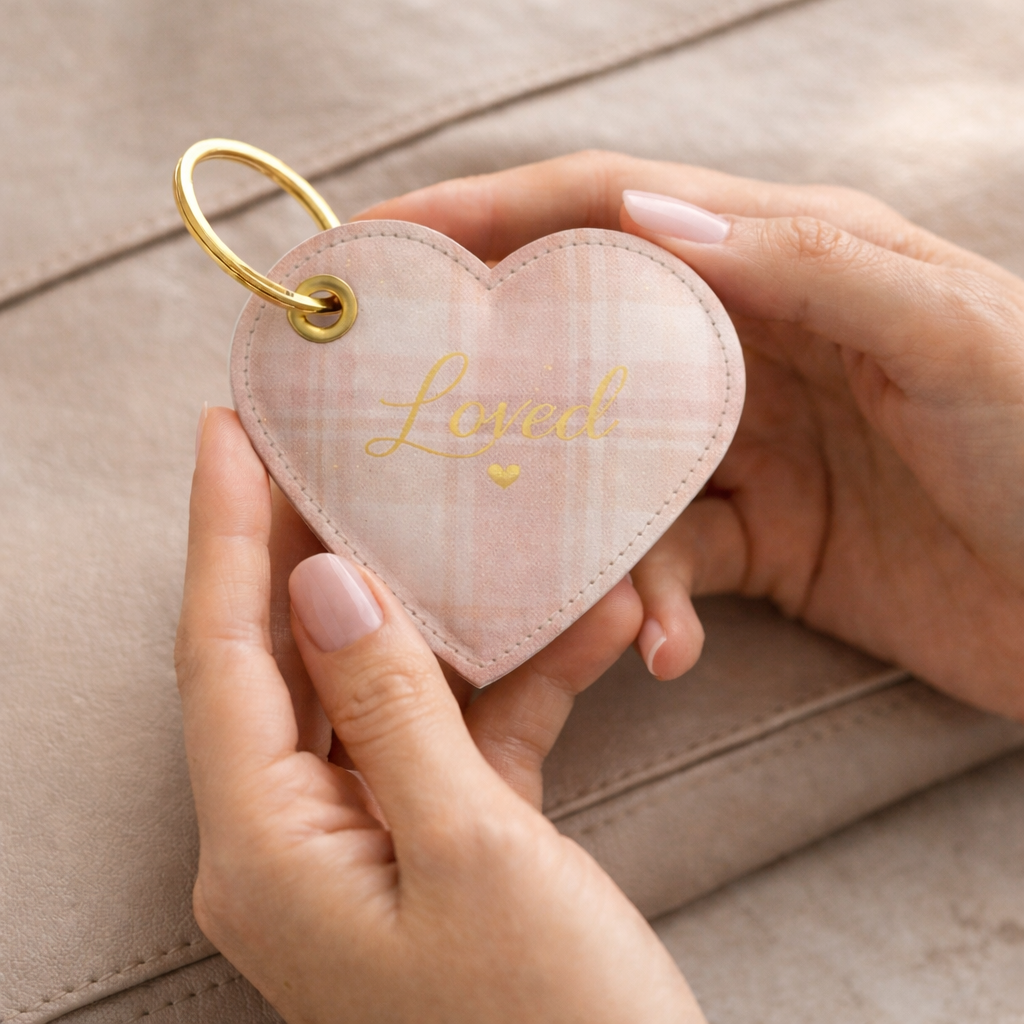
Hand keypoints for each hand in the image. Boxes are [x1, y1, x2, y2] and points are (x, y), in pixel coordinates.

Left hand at [176, 408, 703, 1023]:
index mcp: (267, 850)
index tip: (227, 430)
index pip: (222, 654)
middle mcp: (300, 844)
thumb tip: (323, 585)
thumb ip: (388, 706)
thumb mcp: (472, 847)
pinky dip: (518, 683)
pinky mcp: (446, 848)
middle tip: (331, 449)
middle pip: (295, 660)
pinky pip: (464, 738)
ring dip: (454, 615)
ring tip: (480, 520)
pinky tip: (585, 627)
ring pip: (390, 690)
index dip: (225, 531)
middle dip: (318, 548)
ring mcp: (374, 845)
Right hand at [360, 152, 1023, 721]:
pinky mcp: (751, 542)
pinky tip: (669, 650)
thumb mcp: (949, 328)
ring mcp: (741, 449)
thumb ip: (801, 263)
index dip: (487, 216)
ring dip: (582, 538)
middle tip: (404, 420)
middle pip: (580, 339)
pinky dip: (645, 607)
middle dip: (490, 373)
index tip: (383, 244)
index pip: (605, 209)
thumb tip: (639, 212)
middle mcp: (745, 343)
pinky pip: (657, 562)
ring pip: (605, 470)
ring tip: (600, 600)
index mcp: (782, 259)